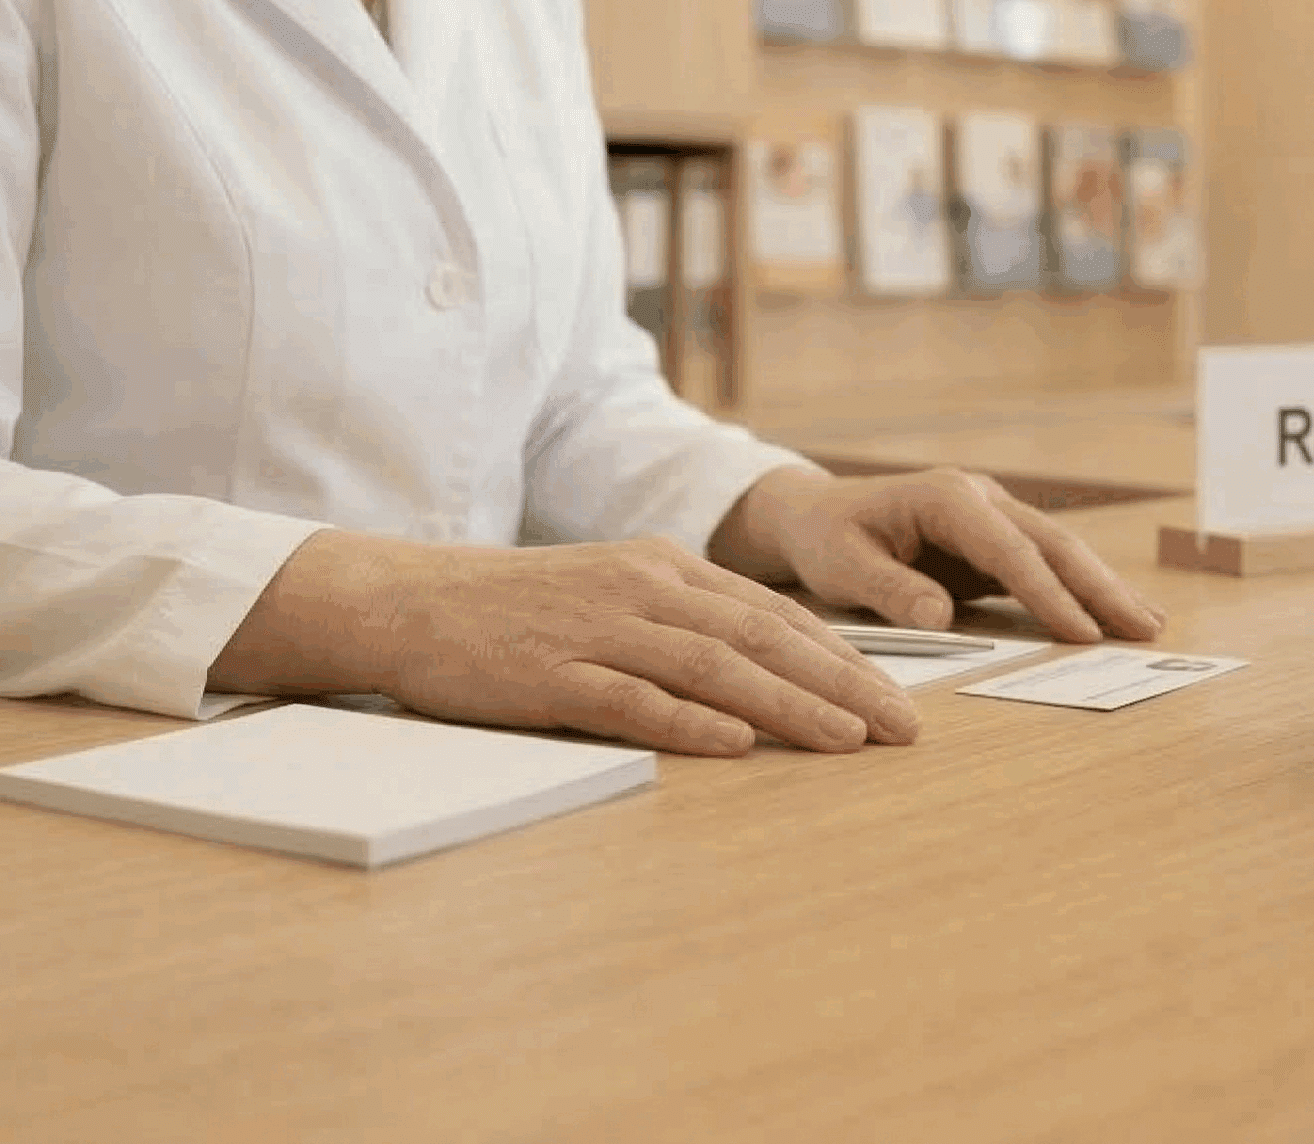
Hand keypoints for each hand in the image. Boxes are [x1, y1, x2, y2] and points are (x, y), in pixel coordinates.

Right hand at [212, 532, 919, 757]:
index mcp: (662, 568)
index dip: (844, 656)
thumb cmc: (516, 608)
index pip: (774, 614)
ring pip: (712, 667)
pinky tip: (736, 744)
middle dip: (844, 684)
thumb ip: (684, 619)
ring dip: (789, 704)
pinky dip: (687, 722)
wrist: (410, 600)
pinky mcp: (551, 673)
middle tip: (904, 728)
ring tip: (847, 740)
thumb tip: (764, 669)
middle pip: (761, 638)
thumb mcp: (612, 591)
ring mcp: (597, 629)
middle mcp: (642, 590)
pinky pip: (630, 699)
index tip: (899, 696)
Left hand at [710, 466, 1165, 643]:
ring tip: (1149, 625)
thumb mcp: (842, 566)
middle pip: (1051, 542)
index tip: (1082, 633)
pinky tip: (1116, 615)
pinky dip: (1081, 590)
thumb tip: (941, 617)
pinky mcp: (993, 539)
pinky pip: (1044, 564)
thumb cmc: (826, 538)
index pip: (1007, 548)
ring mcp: (991, 514)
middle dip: (1100, 588)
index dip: (1047, 592)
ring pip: (1059, 549)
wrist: (815, 515)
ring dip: (1103, 587)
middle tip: (1145, 629)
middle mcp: (977, 496)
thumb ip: (891, 590)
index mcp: (944, 497)